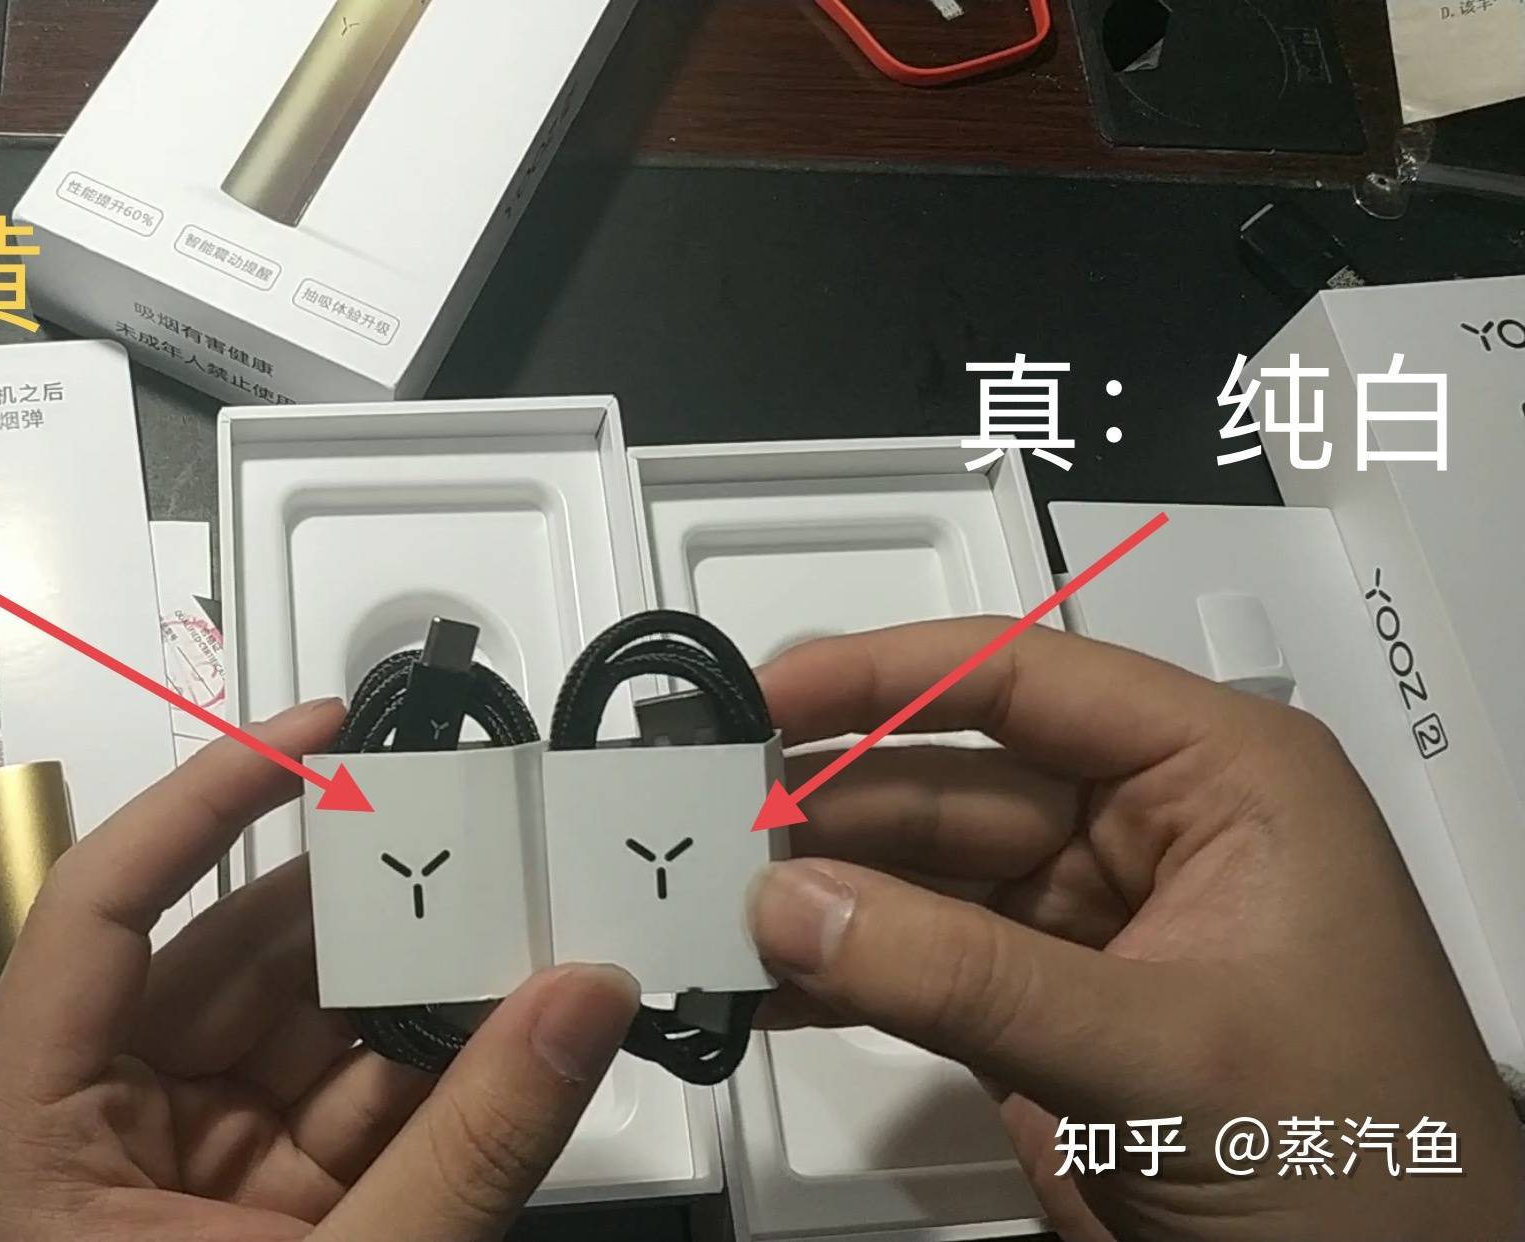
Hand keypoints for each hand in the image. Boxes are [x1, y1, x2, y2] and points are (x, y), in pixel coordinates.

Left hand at [0, 697, 641, 1241]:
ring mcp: (170, 1185)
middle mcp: (87, 1142)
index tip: (314, 737)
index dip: (209, 799)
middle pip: (221, 962)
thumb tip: (576, 1002)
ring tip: (511, 913)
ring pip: (297, 1036)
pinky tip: (502, 1022)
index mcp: (30, 1142)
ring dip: (409, 986)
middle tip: (465, 831)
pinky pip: (340, 1115)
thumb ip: (469, 1148)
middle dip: (358, 900)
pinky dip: (425, 1075)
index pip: (102, 907)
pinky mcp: (245, 1228)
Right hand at [748, 619, 1524, 1241]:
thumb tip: (797, 906)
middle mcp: (1150, 837)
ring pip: (917, 880)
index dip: (890, 676)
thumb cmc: (1379, 1167)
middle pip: (951, 780)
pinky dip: (835, 978)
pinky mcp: (1043, 1025)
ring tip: (711, 905)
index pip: (1029, 682)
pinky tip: (759, 986)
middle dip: (828, 802)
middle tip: (706, 821)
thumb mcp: (1166, 1049)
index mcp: (1222, 783)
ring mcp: (1088, 936)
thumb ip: (968, 976)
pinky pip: (913, 972)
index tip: (771, 693)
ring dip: (816, 895)